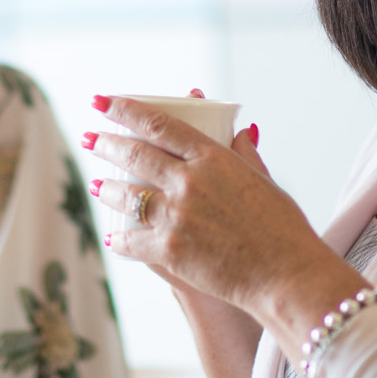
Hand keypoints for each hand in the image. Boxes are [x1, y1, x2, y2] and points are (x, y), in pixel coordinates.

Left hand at [84, 96, 357, 320]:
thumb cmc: (283, 229)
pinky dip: (119, 239)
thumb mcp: (265, 181)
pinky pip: (131, 241)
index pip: (158, 123)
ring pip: (126, 195)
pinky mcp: (169, 251)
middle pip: (134, 155)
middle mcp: (190, 182)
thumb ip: (246, 154)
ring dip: (106, 189)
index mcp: (213, 158)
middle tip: (90, 139)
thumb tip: (241, 131)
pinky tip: (113, 237)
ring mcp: (177, 216)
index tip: (102, 102)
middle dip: (105, 144)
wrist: (286, 276)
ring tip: (96, 186)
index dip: (124, 109)